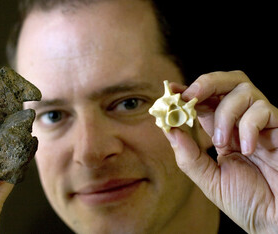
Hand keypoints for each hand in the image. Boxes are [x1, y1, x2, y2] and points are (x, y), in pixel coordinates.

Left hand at [165, 71, 277, 232]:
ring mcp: (262, 124)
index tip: (171, 89)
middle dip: (206, 83)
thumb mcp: (210, 180)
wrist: (275, 221)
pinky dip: (248, 126)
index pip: (205, 101)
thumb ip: (189, 156)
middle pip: (228, 82)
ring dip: (225, 113)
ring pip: (243, 90)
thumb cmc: (247, 202)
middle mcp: (242, 122)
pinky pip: (263, 110)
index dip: (188, 92)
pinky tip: (246, 149)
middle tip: (190, 96)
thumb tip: (169, 128)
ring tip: (222, 142)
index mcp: (222, 132)